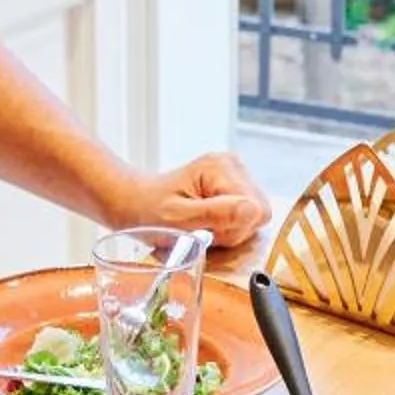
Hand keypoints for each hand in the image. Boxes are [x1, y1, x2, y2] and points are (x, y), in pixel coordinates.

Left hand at [109, 152, 270, 250]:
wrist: (136, 202)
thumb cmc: (149, 211)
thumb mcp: (177, 219)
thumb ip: (216, 215)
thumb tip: (252, 211)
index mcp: (221, 167)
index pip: (256, 210)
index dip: (234, 229)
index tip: (205, 230)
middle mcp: (233, 164)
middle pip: (259, 213)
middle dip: (232, 230)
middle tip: (201, 230)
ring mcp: (236, 173)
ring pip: (255, 216)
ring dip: (229, 230)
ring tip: (201, 226)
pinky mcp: (235, 185)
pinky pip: (247, 215)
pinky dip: (228, 226)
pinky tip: (208, 222)